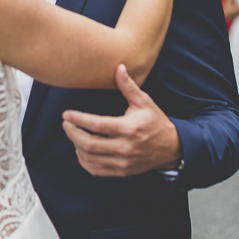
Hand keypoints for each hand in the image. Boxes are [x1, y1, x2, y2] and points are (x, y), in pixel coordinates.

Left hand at [61, 64, 182, 176]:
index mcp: (129, 128)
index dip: (78, 119)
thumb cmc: (156, 122)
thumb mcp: (144, 102)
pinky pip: (97, 170)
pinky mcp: (122, 171)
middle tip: (65, 124)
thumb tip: (119, 67)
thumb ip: (128, 86)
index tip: (67, 114)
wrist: (173, 148)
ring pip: (91, 158)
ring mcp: (123, 162)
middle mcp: (125, 147)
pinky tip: (81, 150)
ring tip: (73, 134)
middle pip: (90, 144)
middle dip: (72, 133)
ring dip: (76, 146)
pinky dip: (84, 161)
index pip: (97, 125)